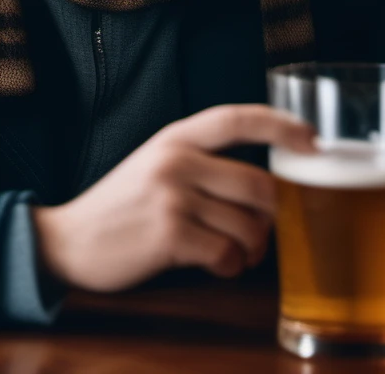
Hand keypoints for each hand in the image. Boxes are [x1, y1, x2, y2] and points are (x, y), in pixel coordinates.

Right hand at [31, 104, 315, 292]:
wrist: (70, 239)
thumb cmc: (123, 206)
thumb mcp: (157, 165)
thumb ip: (203, 164)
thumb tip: (268, 186)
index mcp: (175, 137)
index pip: (238, 118)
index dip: (282, 125)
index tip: (313, 140)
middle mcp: (175, 160)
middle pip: (259, 183)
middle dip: (272, 215)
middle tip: (262, 232)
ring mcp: (171, 196)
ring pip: (249, 224)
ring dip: (253, 248)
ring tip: (235, 253)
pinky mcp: (168, 234)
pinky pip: (228, 253)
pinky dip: (232, 266)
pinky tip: (217, 264)